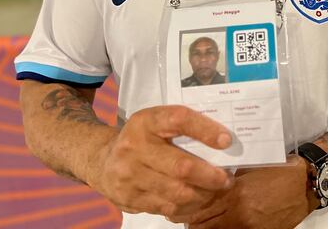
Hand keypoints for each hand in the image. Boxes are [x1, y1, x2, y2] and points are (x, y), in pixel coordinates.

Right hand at [89, 105, 233, 218]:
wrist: (101, 161)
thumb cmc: (141, 139)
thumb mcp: (155, 123)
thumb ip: (182, 127)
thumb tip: (223, 141)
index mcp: (145, 121)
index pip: (178, 120)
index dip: (205, 130)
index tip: (227, 140)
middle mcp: (134, 147)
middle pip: (181, 166)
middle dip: (210, 175)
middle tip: (227, 178)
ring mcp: (130, 175)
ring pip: (177, 192)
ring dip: (203, 194)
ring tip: (216, 191)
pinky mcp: (130, 198)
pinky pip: (168, 207)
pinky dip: (189, 206)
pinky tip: (198, 200)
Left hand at [182, 155, 317, 228]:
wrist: (305, 185)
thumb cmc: (278, 171)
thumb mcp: (249, 169)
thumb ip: (227, 178)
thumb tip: (207, 181)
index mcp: (235, 193)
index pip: (201, 205)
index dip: (186, 206)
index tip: (177, 201)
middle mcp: (239, 214)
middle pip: (203, 224)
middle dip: (191, 220)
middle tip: (182, 213)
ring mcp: (249, 227)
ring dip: (205, 227)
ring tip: (198, 220)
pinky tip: (219, 224)